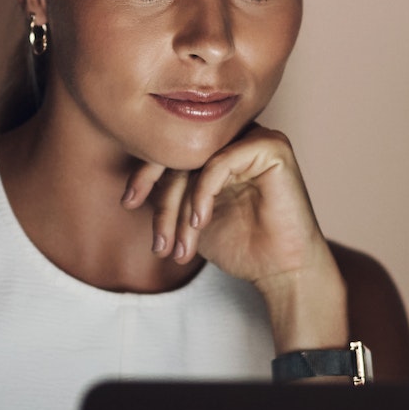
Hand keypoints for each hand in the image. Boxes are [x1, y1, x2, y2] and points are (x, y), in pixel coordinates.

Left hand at [121, 125, 348, 350]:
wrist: (280, 271)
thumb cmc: (240, 246)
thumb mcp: (188, 219)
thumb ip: (165, 195)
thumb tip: (130, 184)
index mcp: (219, 150)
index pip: (172, 150)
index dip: (146, 175)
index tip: (128, 202)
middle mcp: (236, 138)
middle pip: (181, 156)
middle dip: (162, 202)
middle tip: (158, 242)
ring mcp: (255, 138)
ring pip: (196, 161)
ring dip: (179, 208)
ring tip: (179, 247)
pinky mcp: (272, 146)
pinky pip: (219, 162)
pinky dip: (203, 194)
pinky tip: (200, 222)